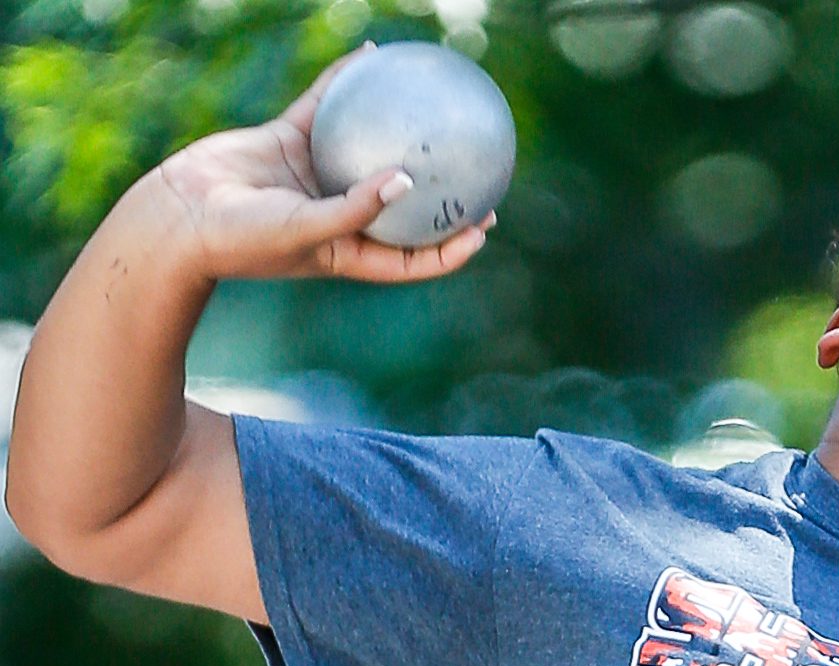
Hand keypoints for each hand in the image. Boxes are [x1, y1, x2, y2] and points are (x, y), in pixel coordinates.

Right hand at [150, 43, 493, 283]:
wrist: (177, 217)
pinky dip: (346, 83)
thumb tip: (407, 180)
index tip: (484, 227)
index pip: (413, 258)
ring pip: (368, 149)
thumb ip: (357, 209)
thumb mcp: (307, 231)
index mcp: (349, 251)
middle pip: (402, 204)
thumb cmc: (243, 241)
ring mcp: (316, 177)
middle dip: (440, 190)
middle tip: (478, 168)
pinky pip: (328, 107)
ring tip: (434, 107)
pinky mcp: (289, 141)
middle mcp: (339, 215)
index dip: (451, 247)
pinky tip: (373, 57)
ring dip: (398, 130)